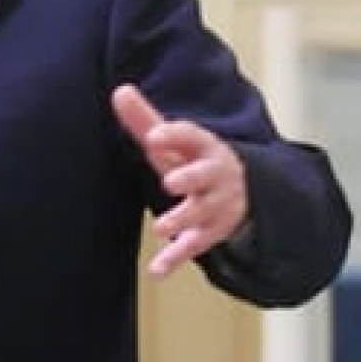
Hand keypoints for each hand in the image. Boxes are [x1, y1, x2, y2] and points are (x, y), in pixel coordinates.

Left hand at [112, 84, 250, 276]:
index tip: (154, 136)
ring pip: (202, 212)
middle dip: (191, 178)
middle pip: (205, 175)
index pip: (191, 137)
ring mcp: (215, 205)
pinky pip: (194, 246)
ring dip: (182, 219)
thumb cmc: (193, 161)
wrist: (240, 192)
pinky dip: (176, 258)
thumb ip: (145, 120)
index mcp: (203, 147)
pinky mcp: (210, 232)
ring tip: (161, 227)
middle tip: (171, 182)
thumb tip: (120, 90)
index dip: (174, 136)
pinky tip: (157, 270)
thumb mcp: (174, 142)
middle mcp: (214, 175)